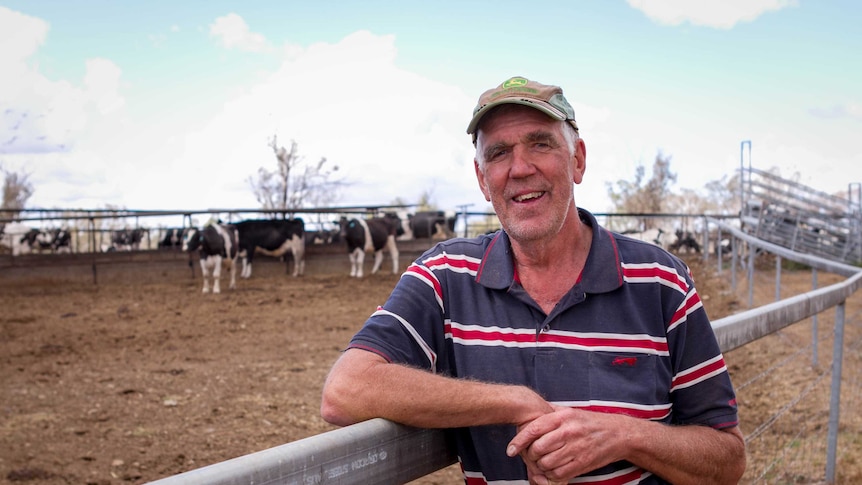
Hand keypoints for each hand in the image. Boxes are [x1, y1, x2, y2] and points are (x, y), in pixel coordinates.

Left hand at [507, 406, 623, 483]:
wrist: (618, 434)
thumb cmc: (590, 422)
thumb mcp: (570, 412)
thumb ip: (550, 413)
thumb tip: (528, 415)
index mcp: (563, 417)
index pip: (534, 429)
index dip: (518, 441)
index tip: (510, 450)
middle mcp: (568, 432)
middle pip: (538, 448)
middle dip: (531, 455)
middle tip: (533, 456)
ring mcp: (576, 449)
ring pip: (546, 463)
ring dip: (541, 466)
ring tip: (544, 461)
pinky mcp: (582, 463)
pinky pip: (559, 474)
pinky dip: (552, 474)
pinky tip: (554, 469)